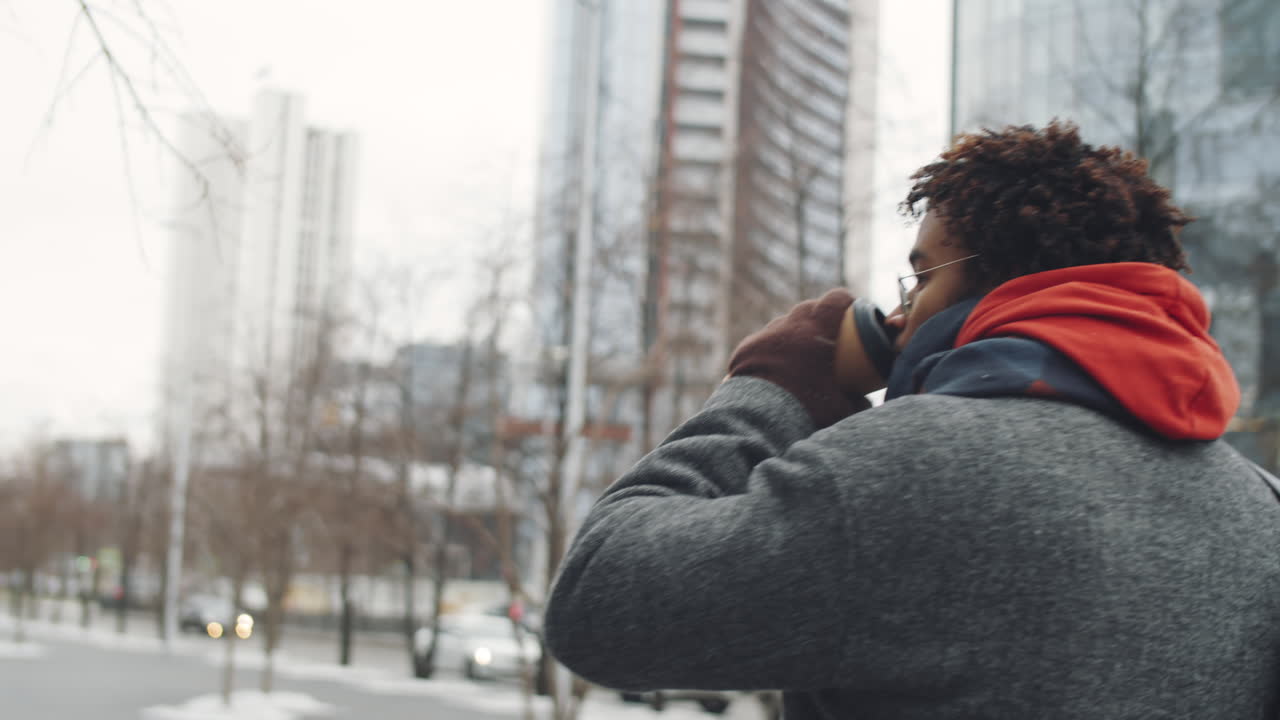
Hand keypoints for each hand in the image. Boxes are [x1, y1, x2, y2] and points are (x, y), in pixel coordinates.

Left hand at [727, 289, 871, 428]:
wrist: (759, 415)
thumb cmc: (805, 408)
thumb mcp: (840, 408)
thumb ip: (857, 402)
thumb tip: (864, 404)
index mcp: (819, 328)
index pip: (837, 298)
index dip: (846, 302)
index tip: (852, 311)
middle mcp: (791, 324)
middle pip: (808, 309)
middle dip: (819, 317)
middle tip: (826, 337)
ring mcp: (766, 334)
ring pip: (784, 325)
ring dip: (793, 334)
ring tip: (799, 355)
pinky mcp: (747, 348)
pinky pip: (763, 343)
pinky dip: (771, 352)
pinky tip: (774, 368)